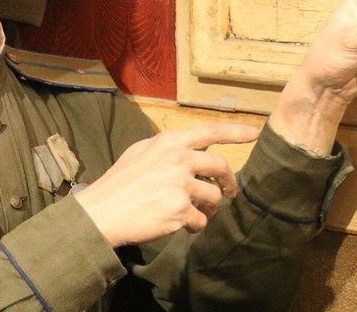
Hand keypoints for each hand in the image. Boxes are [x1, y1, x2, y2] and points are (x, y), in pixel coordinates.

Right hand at [75, 123, 259, 246]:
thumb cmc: (119, 182)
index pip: (209, 131)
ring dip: (209, 208)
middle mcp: (178, 159)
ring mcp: (180, 184)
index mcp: (169, 142)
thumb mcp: (141, 152)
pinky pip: (201, 219)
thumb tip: (189, 148)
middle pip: (221, 166)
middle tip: (229, 191)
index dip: (235, 131)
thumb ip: (167, 148)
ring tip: (195, 214)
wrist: (102, 212)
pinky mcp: (180, 209)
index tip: (254, 133)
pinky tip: (181, 225)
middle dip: (229, 181)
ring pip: (214, 197)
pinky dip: (195, 225)